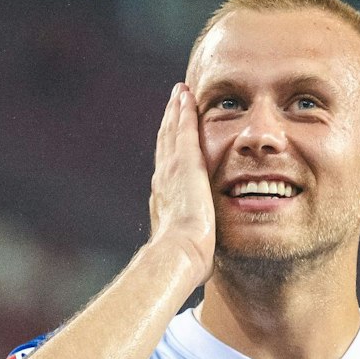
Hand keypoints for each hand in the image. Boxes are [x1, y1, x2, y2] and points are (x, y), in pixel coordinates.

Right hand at [148, 83, 214, 286]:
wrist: (179, 255)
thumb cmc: (185, 263)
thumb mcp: (188, 251)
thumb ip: (191, 248)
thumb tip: (196, 265)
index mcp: (166, 201)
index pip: (168, 170)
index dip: (170, 152)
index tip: (173, 139)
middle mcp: (163, 181)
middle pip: (166, 144)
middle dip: (170, 124)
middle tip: (174, 103)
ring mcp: (172, 170)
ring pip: (172, 133)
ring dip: (175, 112)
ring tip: (179, 93)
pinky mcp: (185, 164)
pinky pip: (184, 130)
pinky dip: (183, 111)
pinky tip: (186, 95)